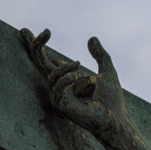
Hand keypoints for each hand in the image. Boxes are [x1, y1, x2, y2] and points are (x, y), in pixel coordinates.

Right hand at [20, 29, 132, 147]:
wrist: (117, 119)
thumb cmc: (112, 100)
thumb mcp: (108, 71)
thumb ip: (100, 56)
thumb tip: (91, 38)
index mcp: (68, 77)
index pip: (47, 58)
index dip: (37, 44)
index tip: (34, 30)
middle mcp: (60, 85)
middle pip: (40, 62)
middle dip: (37, 45)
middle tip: (46, 31)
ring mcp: (59, 96)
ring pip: (52, 75)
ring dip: (66, 68)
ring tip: (79, 64)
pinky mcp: (61, 105)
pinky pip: (58, 87)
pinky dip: (68, 79)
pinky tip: (81, 79)